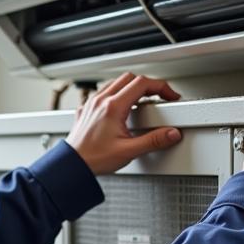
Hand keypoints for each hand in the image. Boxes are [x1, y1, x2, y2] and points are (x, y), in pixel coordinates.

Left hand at [66, 73, 182, 174]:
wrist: (72, 165)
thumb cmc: (94, 159)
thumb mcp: (129, 151)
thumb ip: (153, 141)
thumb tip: (171, 134)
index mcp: (113, 107)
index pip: (142, 83)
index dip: (161, 87)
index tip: (169, 96)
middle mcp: (101, 101)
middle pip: (130, 78)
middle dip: (148, 85)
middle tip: (159, 97)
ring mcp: (92, 103)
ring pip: (116, 82)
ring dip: (132, 87)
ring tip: (142, 101)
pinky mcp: (86, 109)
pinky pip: (103, 91)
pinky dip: (116, 93)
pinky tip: (120, 106)